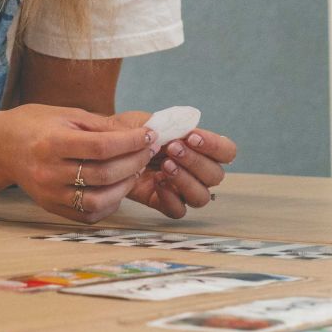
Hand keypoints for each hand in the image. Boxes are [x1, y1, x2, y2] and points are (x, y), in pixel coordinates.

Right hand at [0, 104, 157, 223]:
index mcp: (52, 142)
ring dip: (125, 186)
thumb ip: (101, 126)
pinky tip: (115, 187)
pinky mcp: (51, 207)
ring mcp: (49, 193)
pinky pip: (88, 214)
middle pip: (104, 174)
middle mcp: (49, 171)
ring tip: (134, 170)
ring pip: (100, 200)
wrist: (0, 147)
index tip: (149, 135)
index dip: (131, 142)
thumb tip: (139, 134)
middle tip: (148, 151)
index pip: (101, 147)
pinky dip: (109, 204)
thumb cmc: (34, 125)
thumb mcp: (65, 114)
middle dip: (135, 161)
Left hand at [116, 113, 237, 217]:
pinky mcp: (163, 202)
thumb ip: (169, 124)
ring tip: (164, 166)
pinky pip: (178, 211)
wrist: (105, 146)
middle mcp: (197, 172)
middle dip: (195, 161)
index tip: (191, 137)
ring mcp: (182, 190)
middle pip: (216, 176)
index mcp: (201, 149)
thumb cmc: (131, 131)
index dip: (215, 146)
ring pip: (201, 197)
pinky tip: (157, 181)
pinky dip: (170, 198)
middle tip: (172, 148)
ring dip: (185, 180)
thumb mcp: (148, 121)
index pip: (227, 152)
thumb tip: (185, 128)